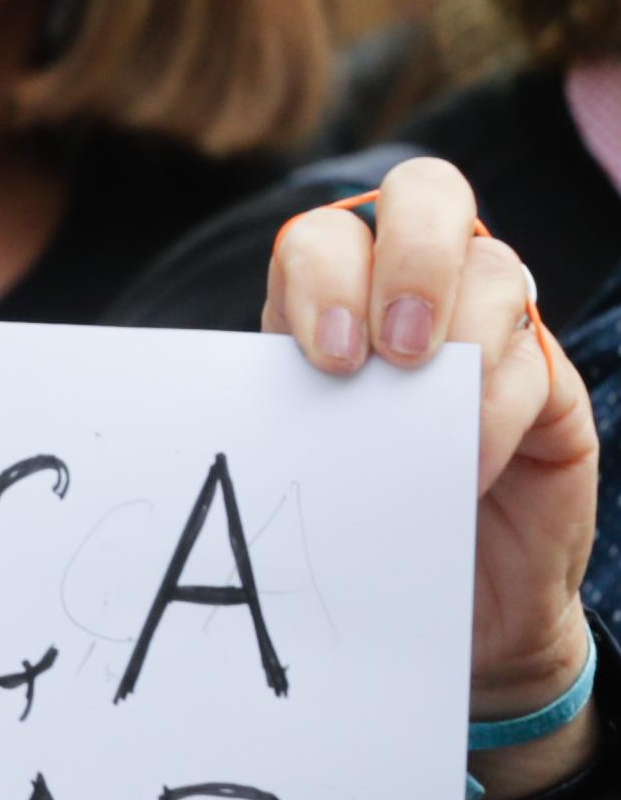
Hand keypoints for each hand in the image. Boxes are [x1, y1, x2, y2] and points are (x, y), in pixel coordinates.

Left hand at [266, 152, 599, 723]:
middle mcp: (416, 293)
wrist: (442, 605)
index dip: (325, 272)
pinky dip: (495, 413)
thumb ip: (290, 404)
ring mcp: (490, 329)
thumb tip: (249, 392)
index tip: (323, 360)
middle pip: (428, 194)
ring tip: (434, 429)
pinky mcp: (549, 382)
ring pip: (496, 270)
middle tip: (394, 352)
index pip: (329, 232)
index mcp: (334, 300)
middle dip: (412, 258)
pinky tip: (465, 467)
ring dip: (462, 344)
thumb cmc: (352, 519)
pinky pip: (535, 360)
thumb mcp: (305, 451)